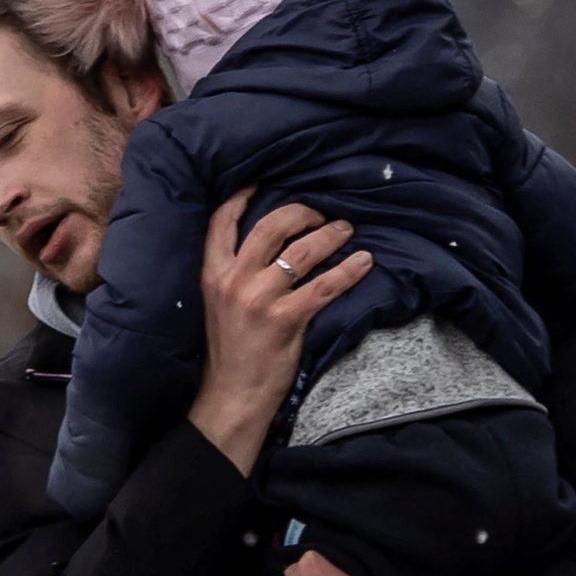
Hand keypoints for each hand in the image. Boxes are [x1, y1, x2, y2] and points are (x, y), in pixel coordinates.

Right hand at [186, 191, 372, 473]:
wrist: (231, 395)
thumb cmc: (229, 350)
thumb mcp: (217, 304)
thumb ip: (234, 273)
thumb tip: (267, 245)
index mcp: (212, 274)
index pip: (222, 222)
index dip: (242, 196)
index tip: (261, 181)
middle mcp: (233, 281)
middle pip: (270, 226)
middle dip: (301, 212)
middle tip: (320, 213)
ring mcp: (259, 300)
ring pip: (302, 252)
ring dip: (330, 236)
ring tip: (347, 230)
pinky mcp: (285, 320)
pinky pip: (325, 286)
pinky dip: (348, 271)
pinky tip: (364, 263)